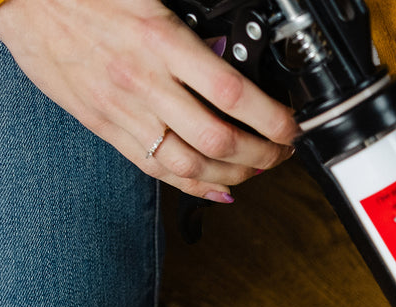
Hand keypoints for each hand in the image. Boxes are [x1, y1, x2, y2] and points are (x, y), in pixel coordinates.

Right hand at [0, 0, 297, 200]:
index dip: (271, 118)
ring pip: (191, 164)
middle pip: (218, 139)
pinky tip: (218, 190)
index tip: (290, 124)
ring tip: (258, 170)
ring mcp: (124, 111)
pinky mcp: (105, 127)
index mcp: (160, 40)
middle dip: (263, 154)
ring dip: (234, 175)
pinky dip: (194, 186)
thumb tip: (230, 47)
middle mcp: (144, 82)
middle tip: (282, 150)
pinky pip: (155, 169)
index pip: (232, 94)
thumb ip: (190, 27)